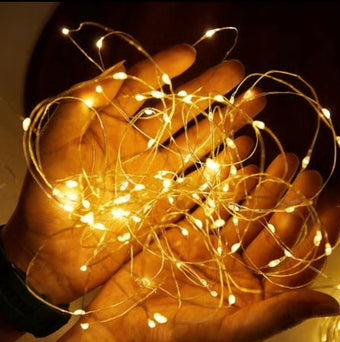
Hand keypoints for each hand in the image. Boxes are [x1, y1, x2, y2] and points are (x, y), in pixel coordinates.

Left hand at [1, 43, 263, 304]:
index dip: (166, 68)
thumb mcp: (54, 144)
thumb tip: (119, 71)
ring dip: (225, 124)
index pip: (143, 88)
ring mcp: (157, 175)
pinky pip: (200, 182)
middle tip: (239, 73)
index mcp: (111, 127)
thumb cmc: (48, 199)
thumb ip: (81, 105)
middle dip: (210, 90)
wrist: (54, 253)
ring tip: (254, 104)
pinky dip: (222, 168)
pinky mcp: (168, 204)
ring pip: (198, 143)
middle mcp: (140, 147)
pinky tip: (242, 150)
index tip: (191, 53)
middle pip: (181, 111)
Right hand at [61, 153, 339, 341]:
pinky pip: (213, 207)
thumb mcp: (231, 332)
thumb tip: (335, 306)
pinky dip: (227, 187)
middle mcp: (240, 271)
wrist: (118, 338)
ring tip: (284, 161)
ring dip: (266, 188)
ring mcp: (213, 251)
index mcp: (257, 296)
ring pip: (246, 214)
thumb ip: (280, 314)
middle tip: (308, 174)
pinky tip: (244, 167)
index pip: (297, 262)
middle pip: (273, 231)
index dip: (318, 234)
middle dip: (292, 202)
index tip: (335, 205)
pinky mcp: (187, 237)